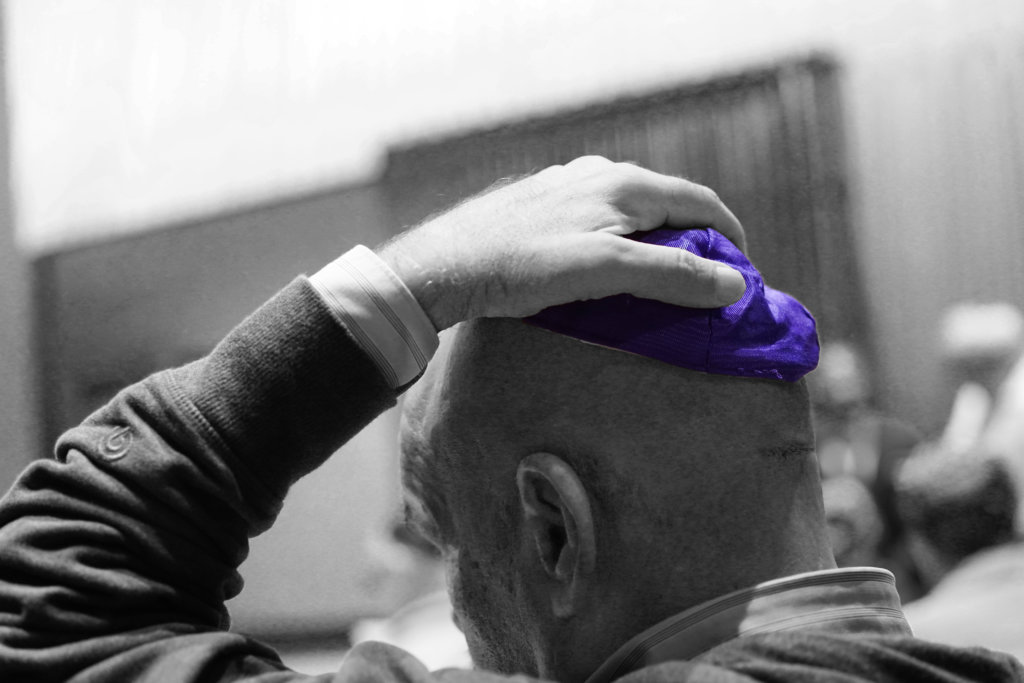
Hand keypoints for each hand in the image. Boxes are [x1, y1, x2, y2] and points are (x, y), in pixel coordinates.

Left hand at [377, 156, 746, 330]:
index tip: (742, 275)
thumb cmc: (522, 266)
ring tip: (660, 286)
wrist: (443, 266)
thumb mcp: (605, 270)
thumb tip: (732, 283)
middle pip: (668, 206)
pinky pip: (600, 223)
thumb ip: (671, 273)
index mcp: (624, 183)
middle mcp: (599, 176)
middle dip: (695, 243)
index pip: (700, 202)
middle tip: (704, 287)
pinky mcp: (543, 208)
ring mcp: (568, 189)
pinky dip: (620, 246)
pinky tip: (607, 275)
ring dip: (656, 245)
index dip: (731, 237)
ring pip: (632, 215)